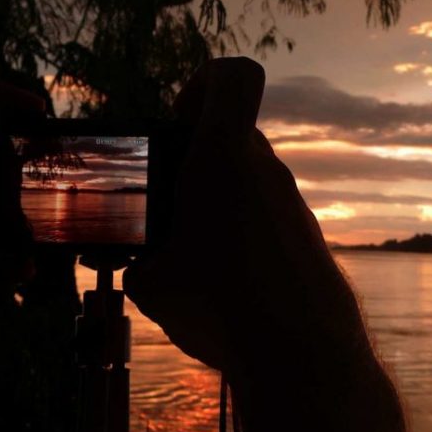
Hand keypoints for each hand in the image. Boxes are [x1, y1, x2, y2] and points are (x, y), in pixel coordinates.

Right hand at [123, 57, 367, 379]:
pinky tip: (224, 285)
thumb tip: (124, 263)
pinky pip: (267, 219)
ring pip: (250, 182)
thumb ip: (133, 260)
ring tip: (190, 257)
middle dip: (197, 160)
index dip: (202, 82)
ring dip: (219, 204)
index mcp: (222, 157)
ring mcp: (292, 204)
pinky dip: (243, 237)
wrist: (300, 352)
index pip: (231, 78)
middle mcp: (265, 170)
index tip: (177, 118)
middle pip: (233, 138)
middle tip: (167, 201)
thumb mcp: (150, 282)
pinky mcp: (307, 238)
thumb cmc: (218, 304)